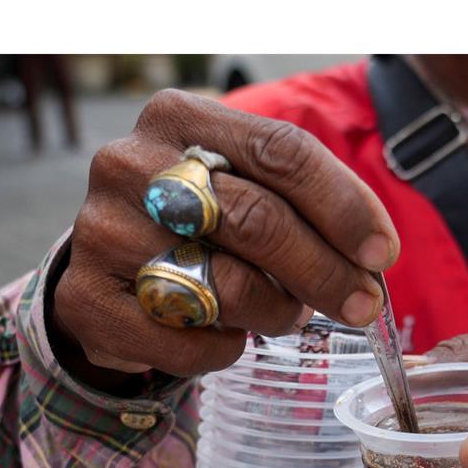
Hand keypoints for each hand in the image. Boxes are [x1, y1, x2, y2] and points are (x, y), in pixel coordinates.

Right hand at [50, 90, 399, 389]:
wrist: (109, 269)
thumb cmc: (198, 223)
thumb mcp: (244, 184)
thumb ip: (303, 201)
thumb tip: (373, 255)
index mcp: (180, 118)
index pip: (281, 150)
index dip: (344, 206)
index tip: (381, 252)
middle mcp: (131, 164)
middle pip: (259, 219)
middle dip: (326, 271)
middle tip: (363, 305)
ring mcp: (100, 231)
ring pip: (227, 285)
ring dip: (279, 311)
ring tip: (289, 313)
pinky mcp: (86, 298)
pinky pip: (186, 341)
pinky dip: (225, 349)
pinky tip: (229, 336)